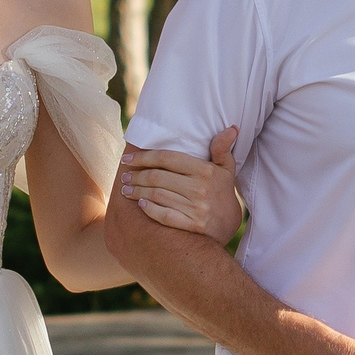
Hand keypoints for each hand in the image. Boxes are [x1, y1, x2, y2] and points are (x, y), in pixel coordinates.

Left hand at [118, 128, 242, 242]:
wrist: (230, 224)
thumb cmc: (223, 192)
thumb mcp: (226, 168)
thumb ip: (222, 149)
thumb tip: (230, 128)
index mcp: (204, 170)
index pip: (167, 159)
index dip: (143, 157)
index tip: (127, 159)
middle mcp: (199, 188)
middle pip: (157, 177)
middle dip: (136, 176)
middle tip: (124, 177)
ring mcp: (196, 208)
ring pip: (157, 196)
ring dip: (137, 192)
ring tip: (125, 190)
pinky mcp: (193, 225)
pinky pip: (165, 216)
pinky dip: (150, 210)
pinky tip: (140, 205)